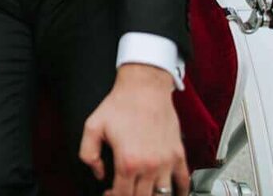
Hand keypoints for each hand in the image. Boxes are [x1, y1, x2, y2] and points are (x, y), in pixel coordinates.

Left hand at [78, 64, 188, 195]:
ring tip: (144, 191)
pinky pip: (184, 182)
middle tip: (123, 191)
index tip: (109, 193)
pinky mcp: (178, 155)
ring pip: (163, 195)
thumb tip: (98, 173)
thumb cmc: (121, 104)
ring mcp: (167, 162)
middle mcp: (150, 166)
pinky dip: (180, 192)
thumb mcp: (92, 126)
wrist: (144, 87)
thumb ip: (88, 154)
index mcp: (128, 162)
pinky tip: (171, 193)